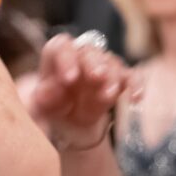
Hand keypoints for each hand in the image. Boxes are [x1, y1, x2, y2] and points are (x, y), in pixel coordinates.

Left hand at [29, 34, 129, 149]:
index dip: (65, 58)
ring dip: (113, 77)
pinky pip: (131, 78)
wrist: (71, 128)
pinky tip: (135, 97)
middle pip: (90, 52)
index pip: (60, 47)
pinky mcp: (120, 82)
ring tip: (109, 95)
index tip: (69, 78)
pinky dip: (135, 85)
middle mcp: (81, 60)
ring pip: (112, 63)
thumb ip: (41, 100)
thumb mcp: (39, 110)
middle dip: (95, 64)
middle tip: (97, 77)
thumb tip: (47, 91)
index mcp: (56, 61)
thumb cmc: (51, 113)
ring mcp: (103, 69)